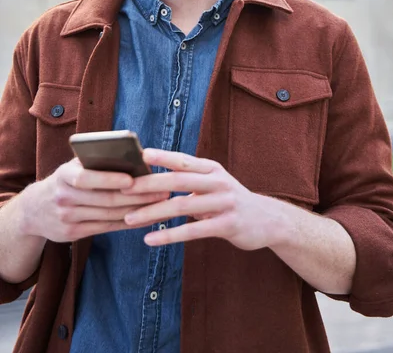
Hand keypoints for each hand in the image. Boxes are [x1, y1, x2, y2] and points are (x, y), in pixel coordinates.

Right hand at [21, 158, 168, 241]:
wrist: (34, 210)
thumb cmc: (66, 180)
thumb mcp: (73, 166)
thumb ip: (96, 161)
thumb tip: (133, 156)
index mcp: (64, 176)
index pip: (86, 178)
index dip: (109, 179)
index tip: (132, 179)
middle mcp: (64, 198)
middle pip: (105, 199)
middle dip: (137, 196)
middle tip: (163, 190)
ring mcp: (68, 218)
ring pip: (109, 215)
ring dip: (139, 210)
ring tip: (162, 203)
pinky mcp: (74, 234)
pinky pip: (107, 228)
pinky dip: (129, 223)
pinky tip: (147, 218)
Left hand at [123, 149, 285, 249]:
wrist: (267, 220)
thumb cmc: (229, 200)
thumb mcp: (213, 183)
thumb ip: (189, 180)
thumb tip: (151, 178)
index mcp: (211, 168)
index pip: (182, 159)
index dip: (161, 156)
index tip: (137, 155)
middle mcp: (218, 181)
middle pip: (178, 179)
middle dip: (149, 183)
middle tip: (123, 188)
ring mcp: (224, 203)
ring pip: (182, 206)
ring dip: (153, 212)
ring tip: (129, 218)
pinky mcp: (227, 225)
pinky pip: (192, 231)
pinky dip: (168, 235)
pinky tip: (150, 240)